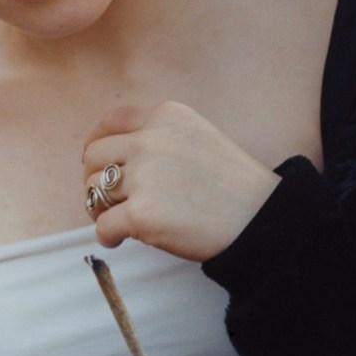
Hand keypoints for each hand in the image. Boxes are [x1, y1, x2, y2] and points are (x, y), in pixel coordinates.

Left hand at [81, 101, 279, 260]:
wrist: (262, 219)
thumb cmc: (234, 186)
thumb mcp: (198, 137)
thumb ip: (159, 136)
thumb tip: (109, 156)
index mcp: (167, 116)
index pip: (110, 122)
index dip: (96, 145)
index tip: (96, 164)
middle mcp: (151, 140)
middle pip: (93, 157)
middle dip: (95, 181)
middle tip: (110, 201)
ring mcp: (145, 176)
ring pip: (93, 191)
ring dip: (100, 209)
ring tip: (120, 221)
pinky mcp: (142, 213)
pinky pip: (102, 226)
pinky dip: (107, 236)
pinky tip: (122, 239)